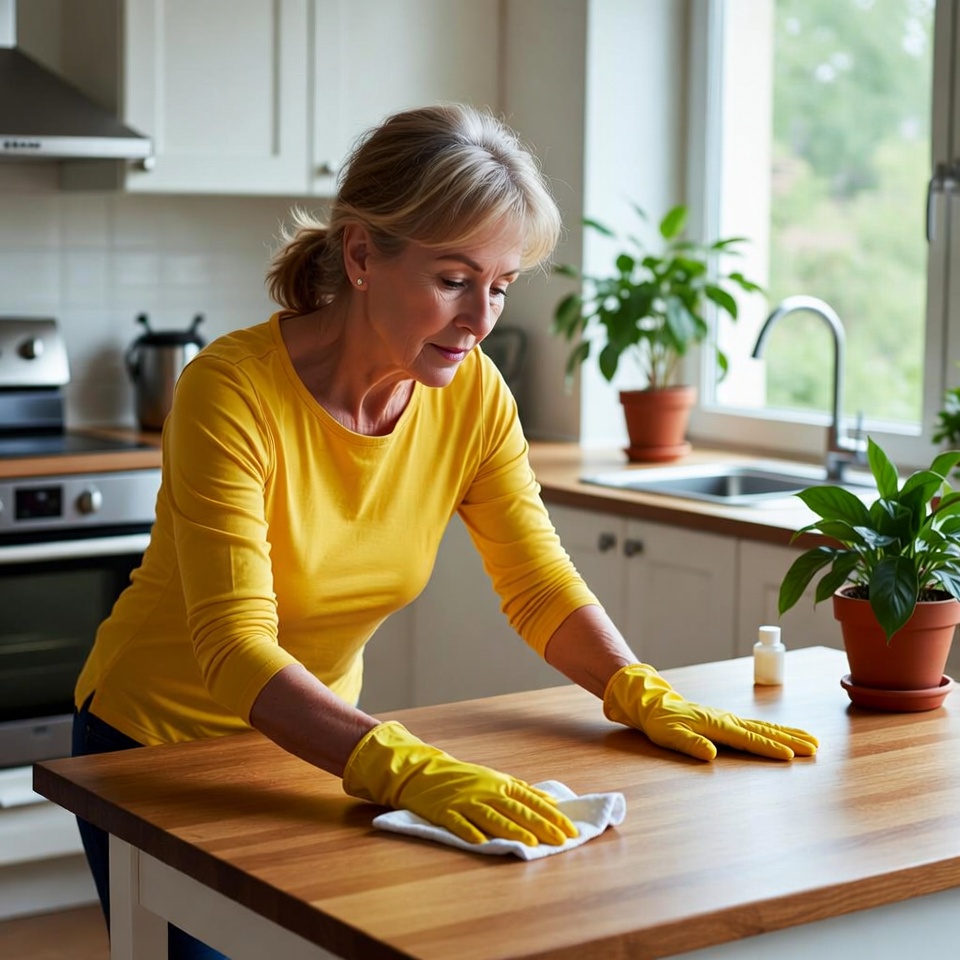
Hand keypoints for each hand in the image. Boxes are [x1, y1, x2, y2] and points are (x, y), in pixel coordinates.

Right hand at [342, 721, 579, 845]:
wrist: (425, 772)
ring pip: (492, 817)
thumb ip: (523, 791)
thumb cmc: (464, 778)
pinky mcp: (445, 812)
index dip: (552, 815)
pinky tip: (481, 843)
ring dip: (512, 830)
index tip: (571, 829)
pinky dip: (469, 832)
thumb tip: (552, 802)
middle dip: (541, 826)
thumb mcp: (496, 780)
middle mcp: (486, 791)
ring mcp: (465, 801)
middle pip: (517, 810)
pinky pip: (458, 823)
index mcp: (500, 784)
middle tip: (561, 840)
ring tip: (530, 843)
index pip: (531, 801)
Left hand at [604, 663, 818, 760]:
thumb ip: (690, 744)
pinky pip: (757, 726)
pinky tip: (787, 735)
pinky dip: (776, 731)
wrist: (655, 705)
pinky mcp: (729, 721)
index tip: (790, 756)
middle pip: (764, 731)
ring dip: (789, 734)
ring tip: (812, 741)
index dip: (769, 748)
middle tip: (815, 748)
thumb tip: (710, 753)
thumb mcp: (670, 736)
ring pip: (765, 727)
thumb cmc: (662, 723)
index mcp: (717, 725)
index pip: (748, 739)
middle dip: (790, 740)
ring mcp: (730, 719)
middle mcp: (728, 720)